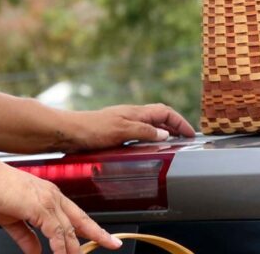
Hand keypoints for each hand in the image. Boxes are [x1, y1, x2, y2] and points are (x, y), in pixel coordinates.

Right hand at [0, 159, 121, 253]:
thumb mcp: (12, 219)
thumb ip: (26, 236)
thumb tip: (35, 251)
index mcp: (49, 196)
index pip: (76, 216)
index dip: (93, 229)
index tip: (107, 239)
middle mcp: (53, 196)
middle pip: (81, 222)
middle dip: (97, 237)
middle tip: (112, 245)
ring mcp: (48, 201)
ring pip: (69, 231)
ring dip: (73, 250)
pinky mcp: (40, 207)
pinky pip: (56, 233)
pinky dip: (59, 247)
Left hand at [64, 104, 195, 151]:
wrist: (68, 132)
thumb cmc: (92, 129)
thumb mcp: (121, 130)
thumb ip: (143, 131)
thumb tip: (165, 134)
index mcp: (134, 112)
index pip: (164, 111)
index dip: (179, 121)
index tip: (190, 134)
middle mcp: (130, 115)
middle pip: (158, 116)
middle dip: (174, 125)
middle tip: (185, 139)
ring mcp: (122, 123)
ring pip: (149, 124)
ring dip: (162, 132)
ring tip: (172, 144)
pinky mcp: (114, 132)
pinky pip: (138, 133)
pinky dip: (149, 138)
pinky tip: (148, 148)